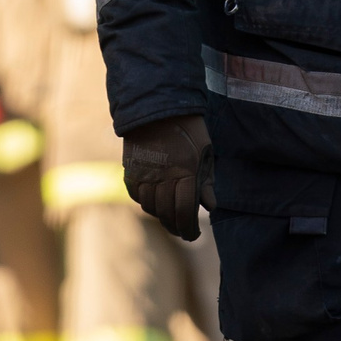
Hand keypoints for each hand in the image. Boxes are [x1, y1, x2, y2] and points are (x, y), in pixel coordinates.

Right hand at [123, 113, 211, 240]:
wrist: (158, 105)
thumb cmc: (189, 128)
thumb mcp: (205, 151)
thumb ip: (207, 180)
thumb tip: (209, 206)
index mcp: (185, 171)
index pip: (185, 211)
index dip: (189, 228)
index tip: (194, 235)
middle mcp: (163, 176)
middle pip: (166, 213)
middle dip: (176, 227)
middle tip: (183, 233)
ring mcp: (144, 174)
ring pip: (150, 206)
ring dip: (160, 217)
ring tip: (170, 220)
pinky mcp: (131, 169)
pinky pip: (136, 195)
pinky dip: (145, 202)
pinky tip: (154, 203)